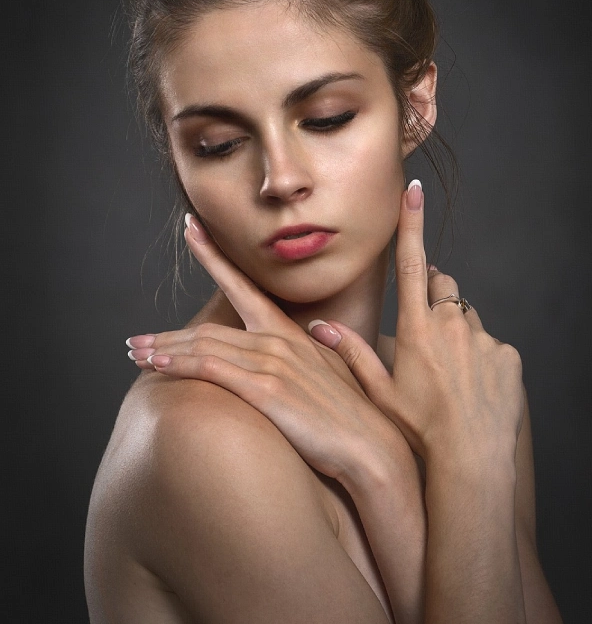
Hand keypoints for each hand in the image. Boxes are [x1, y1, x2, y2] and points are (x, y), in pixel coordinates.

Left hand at [127, 215, 406, 484]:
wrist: (372, 446)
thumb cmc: (355, 413)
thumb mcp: (340, 367)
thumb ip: (330, 342)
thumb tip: (320, 326)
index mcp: (291, 332)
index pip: (244, 286)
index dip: (213, 256)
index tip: (190, 228)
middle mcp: (278, 340)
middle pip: (208, 330)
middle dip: (168, 335)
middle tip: (136, 340)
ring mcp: (272, 363)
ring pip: (203, 347)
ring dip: (163, 351)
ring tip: (135, 356)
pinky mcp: (266, 390)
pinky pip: (211, 369)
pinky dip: (178, 365)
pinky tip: (155, 367)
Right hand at [309, 180, 524, 466]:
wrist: (470, 458)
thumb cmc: (419, 427)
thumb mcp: (379, 391)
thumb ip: (352, 352)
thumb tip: (319, 327)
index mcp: (417, 328)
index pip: (411, 263)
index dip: (411, 225)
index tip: (414, 192)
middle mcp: (451, 324)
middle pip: (443, 284)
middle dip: (434, 292)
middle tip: (426, 330)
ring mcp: (483, 338)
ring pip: (467, 315)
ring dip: (457, 329)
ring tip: (450, 370)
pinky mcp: (507, 354)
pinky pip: (492, 343)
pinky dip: (481, 355)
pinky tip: (472, 385)